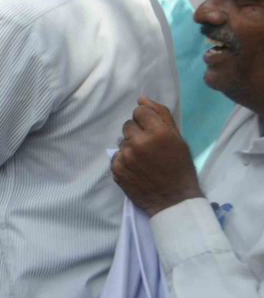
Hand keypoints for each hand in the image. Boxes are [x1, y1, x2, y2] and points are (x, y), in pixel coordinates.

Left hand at [111, 96, 202, 215]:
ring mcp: (126, 156)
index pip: (139, 111)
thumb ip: (160, 115)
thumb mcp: (178, 139)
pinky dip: (124, 160)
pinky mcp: (116, 168)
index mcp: (158, 133)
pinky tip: (137, 169)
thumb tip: (142, 98)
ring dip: (130, 147)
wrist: (174, 200)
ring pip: (122, 141)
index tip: (153, 131)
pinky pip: (116, 155)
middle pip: (128, 125)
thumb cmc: (180, 167)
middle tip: (150, 148)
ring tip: (144, 160)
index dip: (146, 120)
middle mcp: (139, 142)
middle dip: (137, 132)